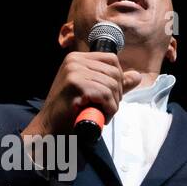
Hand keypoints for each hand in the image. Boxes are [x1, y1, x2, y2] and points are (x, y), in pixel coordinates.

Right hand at [24, 50, 141, 138]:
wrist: (49, 127)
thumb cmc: (69, 112)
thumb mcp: (93, 93)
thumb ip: (114, 84)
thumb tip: (137, 76)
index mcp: (77, 58)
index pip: (111, 59)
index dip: (117, 78)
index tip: (109, 96)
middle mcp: (74, 60)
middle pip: (114, 72)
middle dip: (116, 94)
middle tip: (106, 108)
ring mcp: (74, 71)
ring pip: (112, 85)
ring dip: (112, 104)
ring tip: (101, 114)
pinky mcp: (77, 84)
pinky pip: (106, 95)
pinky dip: (108, 109)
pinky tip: (100, 116)